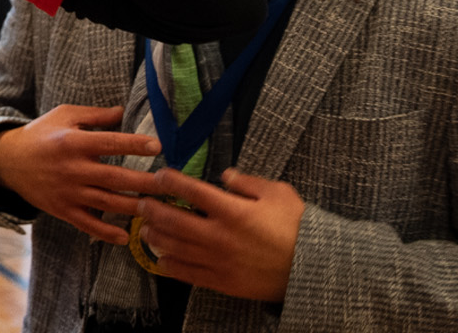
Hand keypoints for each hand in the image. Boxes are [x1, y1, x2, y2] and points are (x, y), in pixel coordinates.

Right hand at [0, 104, 161, 244]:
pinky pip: (87, 224)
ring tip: (158, 209)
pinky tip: (125, 236)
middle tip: (169, 184)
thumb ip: (95, 115)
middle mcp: (72, 168)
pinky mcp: (62, 209)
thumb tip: (124, 111)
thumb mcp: (63, 116)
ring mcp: (67, 192)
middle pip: (115, 178)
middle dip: (144, 182)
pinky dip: (106, 232)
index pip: (109, 143)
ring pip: (106, 202)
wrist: (7, 161)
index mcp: (73, 142)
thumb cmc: (40, 135)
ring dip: (133, 207)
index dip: (134, 144)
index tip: (158, 146)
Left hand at [137, 167, 304, 301]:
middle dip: (152, 210)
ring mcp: (218, 261)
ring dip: (155, 236)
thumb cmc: (299, 228)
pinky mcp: (222, 282)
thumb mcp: (279, 195)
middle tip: (142, 203)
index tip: (160, 176)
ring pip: (174, 248)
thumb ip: (248, 182)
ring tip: (147, 229)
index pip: (190, 191)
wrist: (315, 269)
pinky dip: (169, 265)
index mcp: (233, 211)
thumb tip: (225, 175)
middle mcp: (219, 236)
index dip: (169, 181)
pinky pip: (187, 274)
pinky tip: (161, 258)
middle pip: (173, 220)